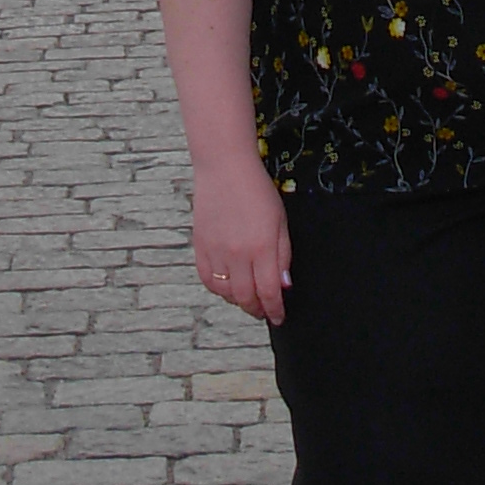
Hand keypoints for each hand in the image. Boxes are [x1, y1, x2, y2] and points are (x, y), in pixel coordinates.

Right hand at [192, 160, 291, 325]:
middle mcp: (238, 253)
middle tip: (264, 312)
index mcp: (262, 247)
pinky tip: (227, 286)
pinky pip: (207, 279)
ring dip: (238, 301)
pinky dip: (218, 289)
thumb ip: (283, 255)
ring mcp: (216, 251)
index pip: (269, 292)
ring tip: (248, 299)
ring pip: (226, 293)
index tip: (279, 316)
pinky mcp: (200, 246)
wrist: (225, 168)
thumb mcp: (281, 221)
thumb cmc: (257, 190)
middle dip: (257, 309)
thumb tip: (283, 285)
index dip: (275, 310)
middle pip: (246, 297)